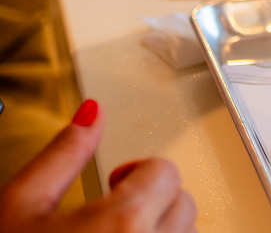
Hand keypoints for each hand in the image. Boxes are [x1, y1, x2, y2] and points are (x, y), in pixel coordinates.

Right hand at [0, 100, 196, 232]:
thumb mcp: (20, 207)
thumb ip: (63, 155)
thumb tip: (91, 115)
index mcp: (122, 225)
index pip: (165, 170)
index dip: (136, 171)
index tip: (114, 183)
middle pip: (183, 203)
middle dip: (151, 201)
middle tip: (108, 216)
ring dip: (157, 230)